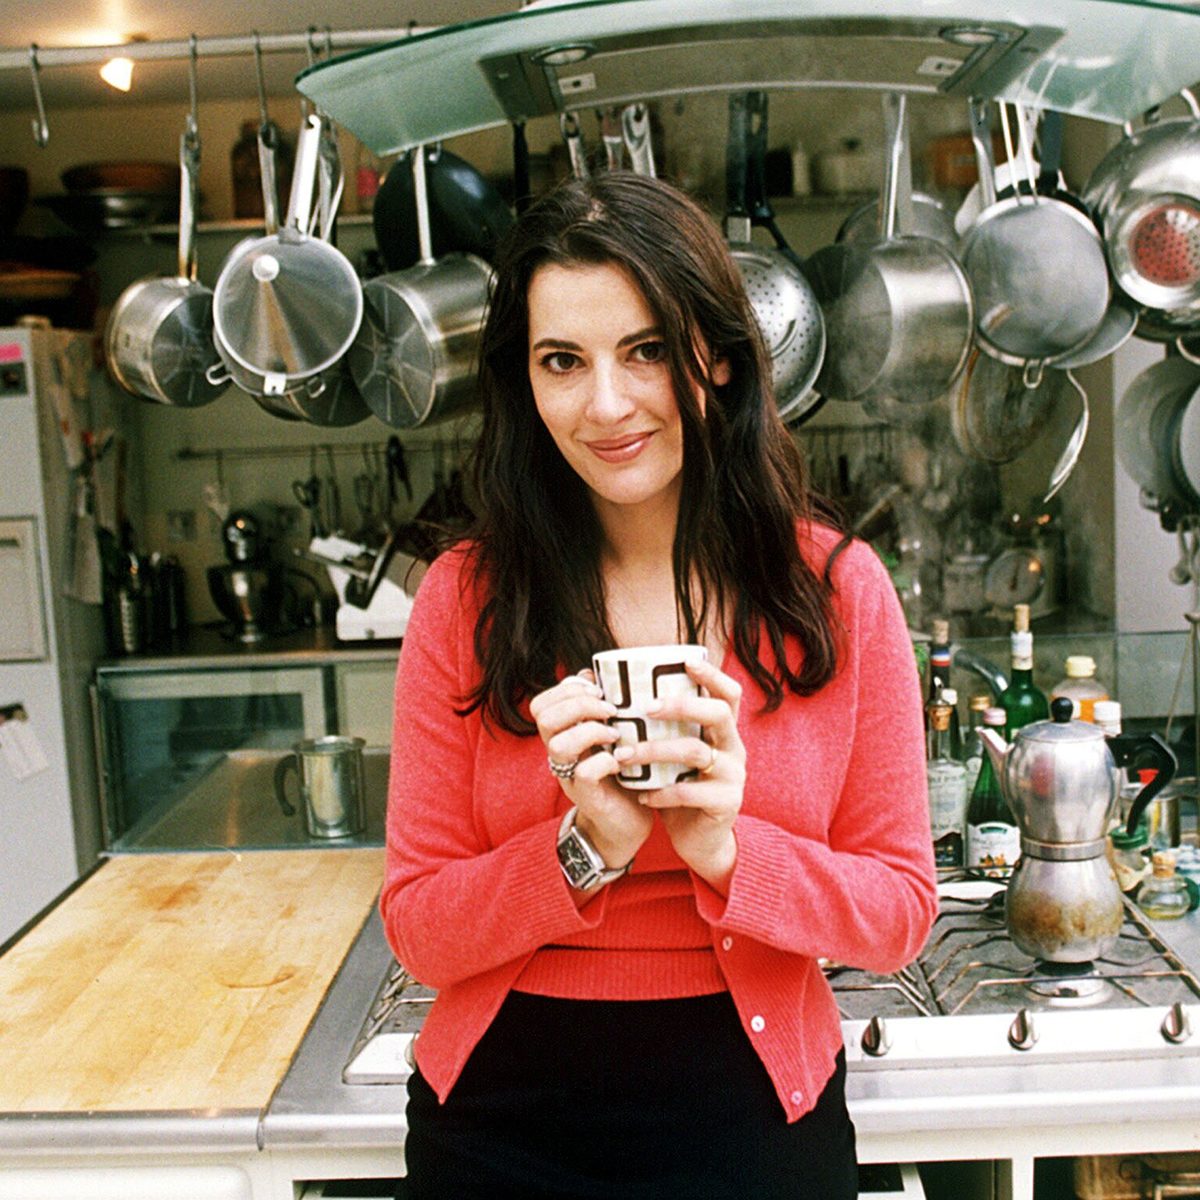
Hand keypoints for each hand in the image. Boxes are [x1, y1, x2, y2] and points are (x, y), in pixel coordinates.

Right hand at [529, 670, 652, 869]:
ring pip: (557, 744)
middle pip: (544, 716)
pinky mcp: (586, 796)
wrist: (625, 825)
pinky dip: (604, 762)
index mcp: (563, 735)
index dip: (567, 688)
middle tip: (609, 709)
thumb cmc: (623, 775)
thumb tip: (600, 673)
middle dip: (579, 704)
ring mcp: (569, 776)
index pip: (542, 703)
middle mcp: (559, 754)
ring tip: (615, 734)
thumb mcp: (611, 737)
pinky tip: (620, 762)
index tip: (598, 687)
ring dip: (589, 731)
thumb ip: (604, 710)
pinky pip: (584, 773)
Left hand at [614, 658, 744, 891]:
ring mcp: (733, 776)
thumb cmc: (681, 789)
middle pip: (718, 714)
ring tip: (623, 756)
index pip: (728, 695)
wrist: (700, 842)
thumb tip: (621, 698)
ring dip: (654, 751)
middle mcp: (734, 749)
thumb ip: (663, 731)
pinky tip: (641, 796)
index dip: (712, 675)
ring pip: (696, 752)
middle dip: (682, 706)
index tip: (686, 661)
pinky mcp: (726, 803)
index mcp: (723, 733)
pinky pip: (690, 792)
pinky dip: (661, 793)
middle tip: (647, 708)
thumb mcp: (675, 757)